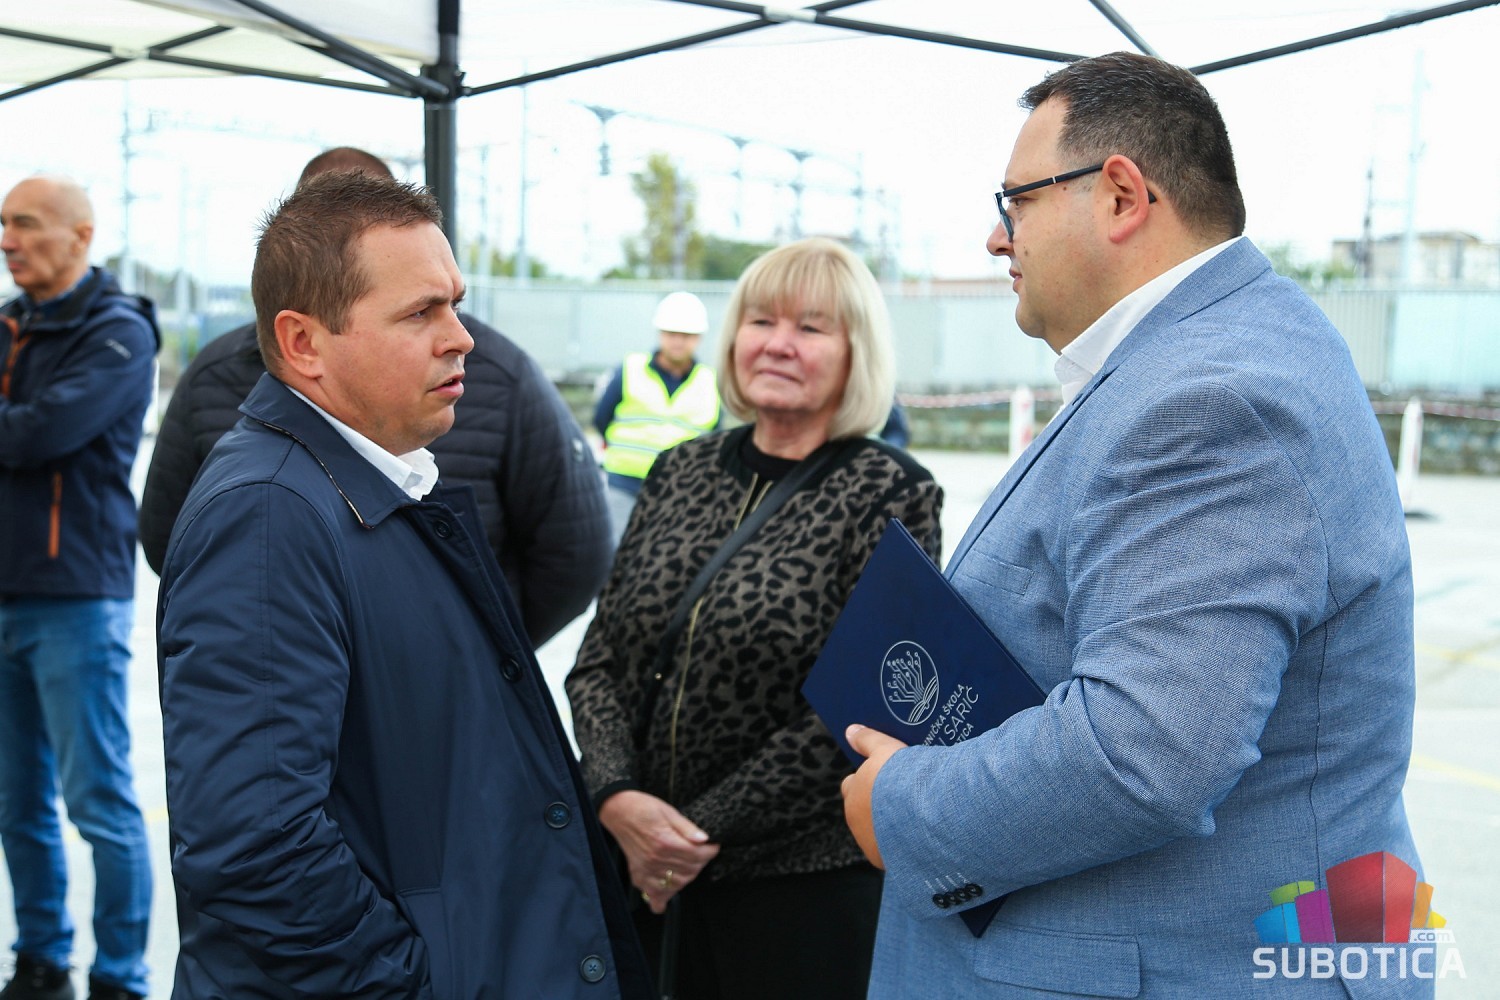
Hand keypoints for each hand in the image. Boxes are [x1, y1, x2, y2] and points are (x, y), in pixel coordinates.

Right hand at [598, 790, 719, 913]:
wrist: (619, 812)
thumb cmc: (643, 808)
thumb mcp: (669, 811)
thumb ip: (687, 828)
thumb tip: (704, 839)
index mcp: (665, 842)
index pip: (697, 855)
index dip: (710, 851)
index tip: (713, 846)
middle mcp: (655, 860)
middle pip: (690, 871)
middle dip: (701, 863)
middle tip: (702, 854)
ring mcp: (646, 870)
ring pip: (677, 884)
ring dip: (687, 876)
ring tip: (689, 865)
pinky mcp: (638, 875)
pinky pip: (654, 895)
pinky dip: (663, 897)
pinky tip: (669, 889)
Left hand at [840, 724, 906, 869]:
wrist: (927, 815)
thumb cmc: (905, 779)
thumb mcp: (886, 750)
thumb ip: (868, 740)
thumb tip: (850, 730)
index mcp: (854, 794)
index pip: (852, 785)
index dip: (868, 781)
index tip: (885, 779)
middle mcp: (857, 821)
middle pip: (861, 811)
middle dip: (875, 806)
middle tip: (899, 798)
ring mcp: (871, 845)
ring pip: (876, 833)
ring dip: (889, 828)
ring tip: (915, 818)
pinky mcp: (889, 863)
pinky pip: (892, 853)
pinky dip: (902, 846)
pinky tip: (920, 837)